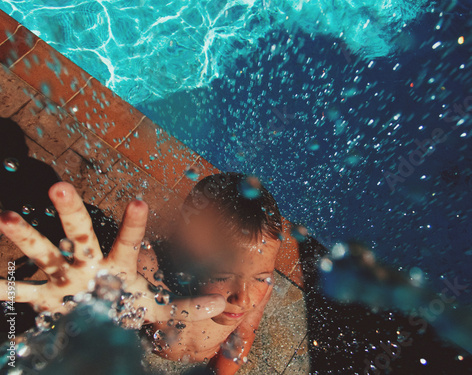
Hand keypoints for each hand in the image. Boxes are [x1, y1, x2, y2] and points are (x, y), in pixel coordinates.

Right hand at [0, 182, 224, 324]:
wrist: (102, 324)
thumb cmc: (129, 306)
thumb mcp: (158, 308)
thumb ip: (186, 306)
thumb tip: (222, 303)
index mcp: (120, 263)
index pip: (129, 239)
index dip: (134, 222)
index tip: (139, 201)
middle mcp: (90, 262)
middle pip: (80, 232)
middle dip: (71, 211)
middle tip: (58, 185)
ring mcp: (66, 277)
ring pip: (44, 252)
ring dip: (26, 237)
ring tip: (5, 217)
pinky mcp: (48, 298)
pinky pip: (24, 292)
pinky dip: (6, 287)